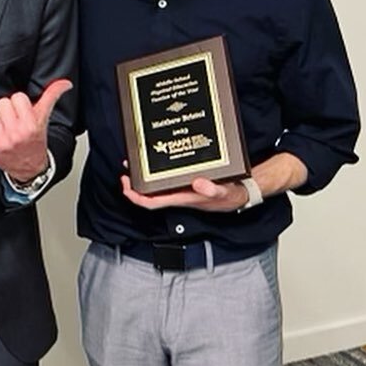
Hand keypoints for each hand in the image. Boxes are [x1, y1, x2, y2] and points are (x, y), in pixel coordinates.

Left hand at [0, 79, 71, 179]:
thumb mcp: (44, 118)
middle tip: (15, 120)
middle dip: (9, 110)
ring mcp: (1, 142)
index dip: (21, 103)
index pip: (17, 97)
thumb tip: (65, 83)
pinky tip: (0, 136)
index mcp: (30, 125)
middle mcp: (16, 134)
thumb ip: (52, 97)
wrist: (29, 167)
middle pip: (3, 102)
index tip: (24, 112)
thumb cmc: (36, 141)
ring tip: (8, 129)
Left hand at [121, 174, 249, 211]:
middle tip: (126, 171)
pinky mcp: (185, 184)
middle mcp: (177, 195)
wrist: (239, 194)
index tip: (126, 186)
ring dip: (143, 178)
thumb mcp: (223, 192)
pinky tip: (154, 162)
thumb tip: (198, 184)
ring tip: (134, 165)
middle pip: (148, 195)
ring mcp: (180, 190)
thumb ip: (212, 190)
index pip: (152, 203)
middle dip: (134, 185)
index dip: (136, 197)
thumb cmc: (229, 196)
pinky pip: (164, 181)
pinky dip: (156, 173)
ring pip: (155, 188)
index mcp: (182, 199)